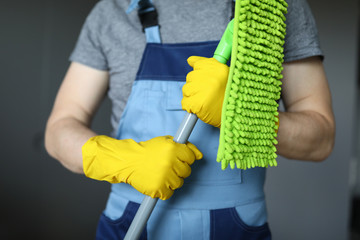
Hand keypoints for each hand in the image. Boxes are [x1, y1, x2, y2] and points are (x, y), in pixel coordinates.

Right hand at [82, 135, 202, 199]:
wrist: (128, 160)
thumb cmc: (148, 150)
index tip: (176, 158)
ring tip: (160, 173)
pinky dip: (164, 190)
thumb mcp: (166, 141)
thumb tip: (199, 155)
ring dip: (172, 180)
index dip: (184, 158)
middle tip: (166, 166)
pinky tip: (157, 181)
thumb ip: (185, 146)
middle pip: (187, 171)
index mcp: (173, 148)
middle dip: (179, 169)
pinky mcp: (158, 188)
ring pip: (180, 183)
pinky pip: (170, 193)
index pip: (191, 157)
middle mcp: (170, 162)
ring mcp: (165, 176)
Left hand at [182, 56, 228, 127]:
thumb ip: (210, 68)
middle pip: (191, 77)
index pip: (198, 63)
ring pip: (186, 89)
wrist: (238, 115)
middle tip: (208, 93)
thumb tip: (190, 61)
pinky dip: (190, 106)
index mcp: (217, 67)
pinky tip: (200, 108)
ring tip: (206, 101)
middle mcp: (207, 76)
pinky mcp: (195, 103)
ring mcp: (200, 89)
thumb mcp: (227, 76)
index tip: (199, 72)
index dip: (198, 69)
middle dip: (196, 85)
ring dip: (192, 96)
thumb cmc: (233, 97)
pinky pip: (185, 102)